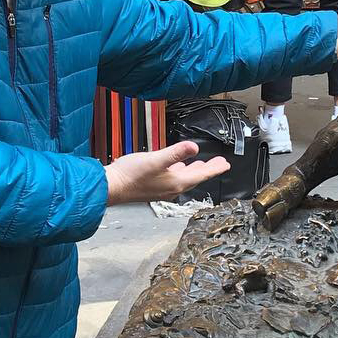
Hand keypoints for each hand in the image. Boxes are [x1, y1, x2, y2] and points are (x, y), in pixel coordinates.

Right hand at [104, 142, 229, 204]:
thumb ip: (175, 153)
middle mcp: (172, 188)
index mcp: (176, 182)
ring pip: (185, 179)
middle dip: (207, 169)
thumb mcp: (155, 159)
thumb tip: (194, 147)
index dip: (215, 168)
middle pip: (196, 178)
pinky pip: (174, 180)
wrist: (111, 187)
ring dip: (194, 171)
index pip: (202, 175)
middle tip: (219, 164)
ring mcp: (163, 189)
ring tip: (200, 165)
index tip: (226, 164)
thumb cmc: (131, 175)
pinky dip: (180, 172)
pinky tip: (176, 168)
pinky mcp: (154, 188)